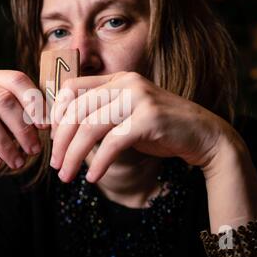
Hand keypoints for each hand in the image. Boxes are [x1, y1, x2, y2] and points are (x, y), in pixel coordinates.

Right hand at [0, 68, 46, 178]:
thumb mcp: (1, 122)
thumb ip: (21, 116)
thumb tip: (49, 124)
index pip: (16, 79)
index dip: (34, 103)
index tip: (46, 128)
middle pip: (2, 99)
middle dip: (22, 128)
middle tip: (35, 151)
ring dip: (4, 143)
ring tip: (17, 162)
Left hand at [50, 71, 231, 182]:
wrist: (203, 135)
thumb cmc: (159, 129)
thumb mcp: (126, 116)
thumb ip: (100, 115)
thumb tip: (63, 134)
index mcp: (117, 79)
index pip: (72, 89)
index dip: (57, 114)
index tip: (53, 139)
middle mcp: (126, 82)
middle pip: (78, 110)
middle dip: (61, 141)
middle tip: (55, 165)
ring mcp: (138, 98)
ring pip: (91, 127)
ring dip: (74, 155)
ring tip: (66, 176)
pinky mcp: (150, 118)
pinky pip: (113, 143)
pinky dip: (99, 162)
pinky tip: (92, 177)